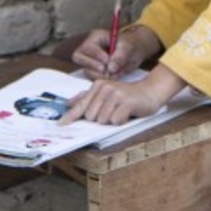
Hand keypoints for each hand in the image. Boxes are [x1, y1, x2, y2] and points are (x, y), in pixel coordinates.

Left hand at [59, 63, 185, 125]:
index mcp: (98, 86)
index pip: (81, 105)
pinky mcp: (126, 102)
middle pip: (92, 117)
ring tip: (120, 112)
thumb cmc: (127, 95)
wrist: (150, 91)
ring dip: (112, 120)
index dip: (70, 117)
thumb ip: (86, 97)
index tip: (60, 125)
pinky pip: (115, 121)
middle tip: (113, 111)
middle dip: (101, 119)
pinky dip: (121, 121)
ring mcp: (116, 94)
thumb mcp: (106, 93)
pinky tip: (127, 114)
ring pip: (103, 120)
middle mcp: (105, 88)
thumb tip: (68, 104)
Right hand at [70, 25, 161, 79]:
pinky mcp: (95, 71)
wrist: (137, 51)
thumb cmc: (132, 44)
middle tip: (106, 70)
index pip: (88, 47)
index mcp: (96, 37)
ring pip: (85, 69)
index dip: (96, 55)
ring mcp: (91, 60)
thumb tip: (111, 68)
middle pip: (79, 57)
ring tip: (114, 74)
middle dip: (92, 65)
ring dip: (98, 75)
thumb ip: (120, 56)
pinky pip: (92, 77)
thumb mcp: (128, 47)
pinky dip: (101, 79)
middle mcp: (90, 48)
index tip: (107, 61)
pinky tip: (113, 77)